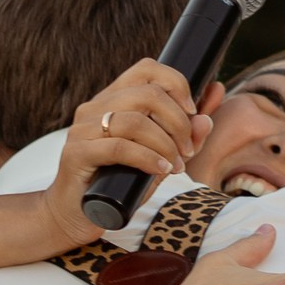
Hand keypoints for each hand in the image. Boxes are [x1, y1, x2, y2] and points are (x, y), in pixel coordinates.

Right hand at [40, 60, 214, 247]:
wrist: (76, 215)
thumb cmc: (119, 184)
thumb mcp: (159, 156)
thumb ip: (185, 135)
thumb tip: (209, 112)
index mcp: (112, 99)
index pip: (146, 69)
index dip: (176, 84)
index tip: (192, 112)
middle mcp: (94, 108)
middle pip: (146, 93)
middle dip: (178, 121)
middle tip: (187, 149)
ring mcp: (82, 130)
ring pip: (134, 120)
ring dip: (165, 143)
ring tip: (175, 164)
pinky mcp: (76, 155)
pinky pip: (119, 147)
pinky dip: (148, 158)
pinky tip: (160, 170)